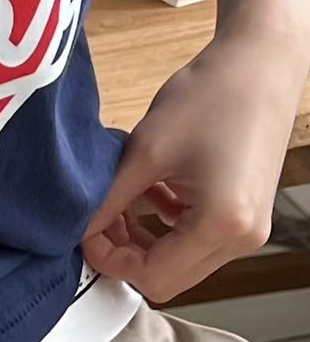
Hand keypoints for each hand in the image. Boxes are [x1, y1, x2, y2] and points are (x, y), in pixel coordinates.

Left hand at [83, 19, 308, 303]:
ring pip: (180, 262)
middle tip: (99, 220)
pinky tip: (150, 192)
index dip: (110, 260)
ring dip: (143, 241)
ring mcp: (249, 229)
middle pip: (167, 279)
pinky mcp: (246, 215)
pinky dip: (165, 227)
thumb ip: (109, 200)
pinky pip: (196, 241)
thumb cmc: (211, 95)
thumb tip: (79, 232)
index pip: (152, 277)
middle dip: (125, 254)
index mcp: (222, 224)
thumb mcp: (146, 151)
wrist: (260, 62)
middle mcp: (242, 237)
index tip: (85, 232)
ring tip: (119, 204)